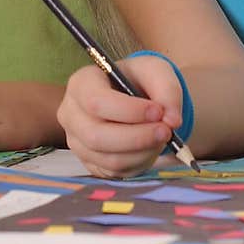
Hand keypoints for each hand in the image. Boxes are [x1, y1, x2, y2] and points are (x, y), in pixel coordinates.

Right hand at [57, 56, 182, 178]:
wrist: (134, 97)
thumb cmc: (139, 79)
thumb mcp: (155, 71)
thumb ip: (167, 90)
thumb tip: (172, 120)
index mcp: (80, 83)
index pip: (96, 102)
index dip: (128, 111)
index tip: (158, 112)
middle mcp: (71, 114)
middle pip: (97, 136)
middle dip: (137, 137)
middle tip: (166, 131)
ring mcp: (77, 142)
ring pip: (109, 159)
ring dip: (142, 152)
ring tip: (161, 137)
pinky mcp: (90, 163)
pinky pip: (115, 172)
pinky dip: (139, 163)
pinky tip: (149, 147)